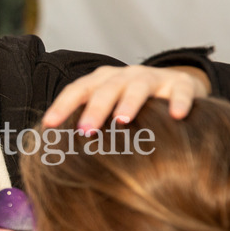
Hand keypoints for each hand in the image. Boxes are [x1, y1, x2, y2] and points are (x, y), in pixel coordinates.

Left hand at [42, 65, 210, 131]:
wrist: (177, 85)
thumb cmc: (132, 103)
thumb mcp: (110, 108)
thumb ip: (90, 124)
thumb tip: (59, 155)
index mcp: (102, 81)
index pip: (78, 90)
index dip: (62, 105)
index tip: (48, 124)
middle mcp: (125, 75)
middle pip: (106, 89)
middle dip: (94, 109)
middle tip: (85, 130)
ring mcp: (153, 78)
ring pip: (138, 87)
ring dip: (129, 103)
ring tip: (122, 120)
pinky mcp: (181, 83)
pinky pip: (180, 90)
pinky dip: (177, 101)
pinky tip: (176, 116)